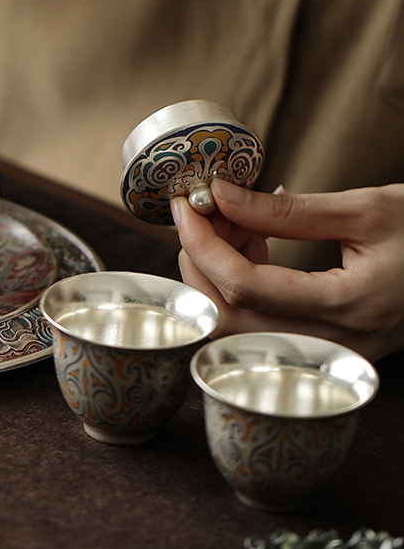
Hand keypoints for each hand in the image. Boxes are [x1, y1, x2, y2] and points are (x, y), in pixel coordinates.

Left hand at [171, 178, 403, 361]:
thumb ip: (287, 210)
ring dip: (218, 276)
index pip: (246, 287)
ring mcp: (334, 353)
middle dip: (200, 263)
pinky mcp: (330, 349)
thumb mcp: (364, 207)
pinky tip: (257, 244)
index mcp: (350, 305)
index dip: (203, 245)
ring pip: (240, 330)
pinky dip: (243, 287)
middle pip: (230, 320)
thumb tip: (221, 195)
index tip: (185, 206)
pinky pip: (263, 328)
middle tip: (202, 213)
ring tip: (236, 223)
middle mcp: (338, 342)